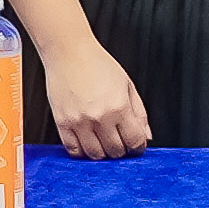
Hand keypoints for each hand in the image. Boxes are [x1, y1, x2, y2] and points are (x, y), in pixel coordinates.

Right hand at [43, 39, 154, 158]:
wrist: (69, 52)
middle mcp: (99, 116)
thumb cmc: (97, 64)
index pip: (134, 141)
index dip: (138, 147)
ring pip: (95, 155)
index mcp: (119, 106)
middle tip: (120, 141)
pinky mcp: (62, 123)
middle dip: (122, 150)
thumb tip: (146, 137)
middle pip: (115, 151)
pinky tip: (88, 142)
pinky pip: (73, 150)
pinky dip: (83, 152)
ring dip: (103, 153)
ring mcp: (79, 122)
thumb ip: (140, 113)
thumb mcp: (127, 85)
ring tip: (104, 141)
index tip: (136, 145)